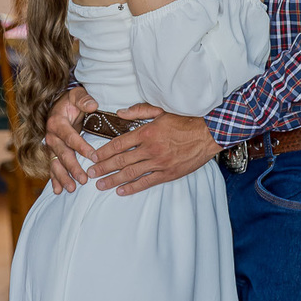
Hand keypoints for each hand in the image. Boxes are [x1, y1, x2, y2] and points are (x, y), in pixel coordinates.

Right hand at [44, 85, 97, 192]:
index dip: (81, 147)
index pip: (70, 137)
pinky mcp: (52, 153)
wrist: (58, 105)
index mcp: (57, 122)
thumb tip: (93, 105)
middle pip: (62, 154)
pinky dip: (54, 179)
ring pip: (55, 164)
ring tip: (71, 189)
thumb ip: (84, 99)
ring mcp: (50, 146)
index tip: (93, 157)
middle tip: (84, 180)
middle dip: (72, 168)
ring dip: (62, 177)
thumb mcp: (77, 95)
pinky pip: (52, 167)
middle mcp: (51, 136)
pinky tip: (58, 191)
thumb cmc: (71, 101)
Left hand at [90, 105, 219, 196]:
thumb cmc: (186, 120)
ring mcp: (159, 163)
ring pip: (131, 173)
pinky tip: (121, 191)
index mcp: (147, 132)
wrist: (209, 133)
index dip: (104, 151)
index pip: (119, 143)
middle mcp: (150, 149)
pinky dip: (132, 187)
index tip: (93, 157)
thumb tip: (119, 113)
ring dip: (113, 180)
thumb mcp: (161, 110)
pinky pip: (147, 182)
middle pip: (121, 160)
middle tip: (91, 173)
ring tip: (100, 184)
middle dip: (103, 167)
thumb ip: (139, 111)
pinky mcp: (168, 173)